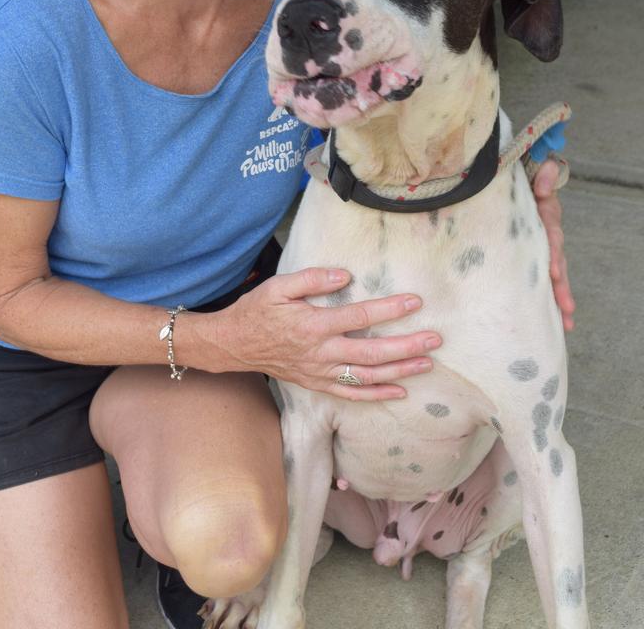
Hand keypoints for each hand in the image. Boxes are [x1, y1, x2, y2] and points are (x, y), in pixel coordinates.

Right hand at [211, 268, 440, 400]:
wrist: (235, 344)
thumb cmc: (258, 310)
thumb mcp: (279, 286)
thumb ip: (312, 279)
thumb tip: (344, 275)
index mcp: (314, 325)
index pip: (359, 316)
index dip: (389, 309)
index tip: (414, 302)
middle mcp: (321, 352)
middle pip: (372, 352)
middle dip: (406, 346)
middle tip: (434, 339)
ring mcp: (320, 372)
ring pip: (367, 376)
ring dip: (399, 371)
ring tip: (427, 363)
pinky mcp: (318, 384)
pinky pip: (352, 395)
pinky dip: (377, 395)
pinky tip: (400, 391)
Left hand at [533, 159, 574, 330]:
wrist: (511, 182)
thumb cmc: (520, 181)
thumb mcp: (531, 174)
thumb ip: (542, 175)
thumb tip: (544, 183)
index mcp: (545, 217)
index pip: (551, 236)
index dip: (553, 253)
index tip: (554, 271)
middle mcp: (546, 235)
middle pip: (556, 261)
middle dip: (560, 285)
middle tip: (564, 306)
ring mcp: (540, 247)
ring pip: (553, 274)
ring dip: (559, 297)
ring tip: (565, 320)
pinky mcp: (531, 255)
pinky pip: (542, 277)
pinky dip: (549, 297)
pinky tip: (557, 319)